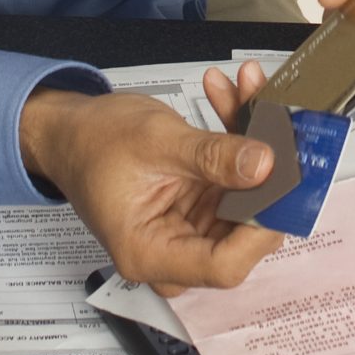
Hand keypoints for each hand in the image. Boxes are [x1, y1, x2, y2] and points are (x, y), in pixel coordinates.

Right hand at [20, 62, 280, 295]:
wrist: (71, 131)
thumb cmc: (94, 142)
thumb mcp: (156, 141)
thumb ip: (213, 156)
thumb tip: (266, 165)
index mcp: (151, 253)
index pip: (223, 266)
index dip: (260, 229)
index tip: (283, 184)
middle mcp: (174, 250)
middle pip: (242, 230)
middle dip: (265, 169)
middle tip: (278, 119)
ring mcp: (191, 227)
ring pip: (245, 197)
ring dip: (254, 141)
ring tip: (249, 87)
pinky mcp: (201, 204)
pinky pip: (234, 178)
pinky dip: (238, 137)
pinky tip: (234, 95)